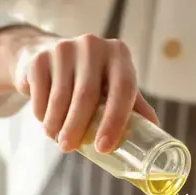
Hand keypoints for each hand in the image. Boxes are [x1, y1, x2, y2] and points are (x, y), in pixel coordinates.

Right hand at [10, 30, 157, 152]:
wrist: (48, 53)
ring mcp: (64, 49)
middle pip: (87, 95)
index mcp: (118, 54)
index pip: (123, 89)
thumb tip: (155, 131)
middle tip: (70, 148)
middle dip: (77, 128)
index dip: (115, 120)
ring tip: (58, 140)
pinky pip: (41, 94)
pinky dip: (42, 115)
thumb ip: (133, 104)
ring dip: (57, 125)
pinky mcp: (40, 58)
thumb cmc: (90, 76)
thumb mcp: (114, 83)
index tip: (104, 147)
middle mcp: (93, 46)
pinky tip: (47, 121)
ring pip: (60, 98)